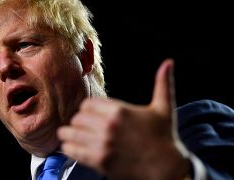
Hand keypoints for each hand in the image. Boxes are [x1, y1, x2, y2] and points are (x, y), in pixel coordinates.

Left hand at [57, 59, 190, 178]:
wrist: (167, 168)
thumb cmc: (164, 137)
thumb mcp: (164, 108)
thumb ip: (163, 83)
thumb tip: (169, 62)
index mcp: (119, 110)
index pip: (87, 104)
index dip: (86, 109)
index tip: (88, 114)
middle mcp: (108, 125)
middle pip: (77, 118)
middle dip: (78, 122)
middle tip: (79, 126)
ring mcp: (102, 144)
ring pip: (70, 133)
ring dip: (68, 134)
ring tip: (68, 135)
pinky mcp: (99, 161)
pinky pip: (72, 151)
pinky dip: (68, 149)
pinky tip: (70, 148)